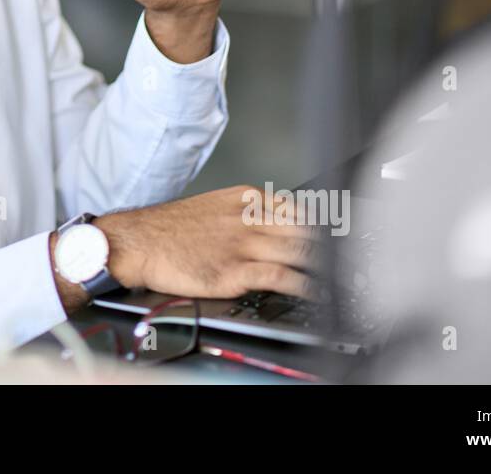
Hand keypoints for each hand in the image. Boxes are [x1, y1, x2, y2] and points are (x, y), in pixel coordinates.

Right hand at [95, 185, 324, 300]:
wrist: (137, 241)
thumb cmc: (169, 229)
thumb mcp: (213, 206)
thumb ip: (245, 213)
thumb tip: (274, 225)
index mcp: (244, 199)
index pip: (298, 208)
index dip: (324, 224)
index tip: (341, 233)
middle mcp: (249, 218)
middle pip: (306, 229)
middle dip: (331, 245)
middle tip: (353, 255)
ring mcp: (243, 244)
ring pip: (299, 251)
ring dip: (325, 265)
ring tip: (343, 276)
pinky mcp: (235, 270)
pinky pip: (281, 277)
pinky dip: (304, 284)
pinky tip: (317, 291)